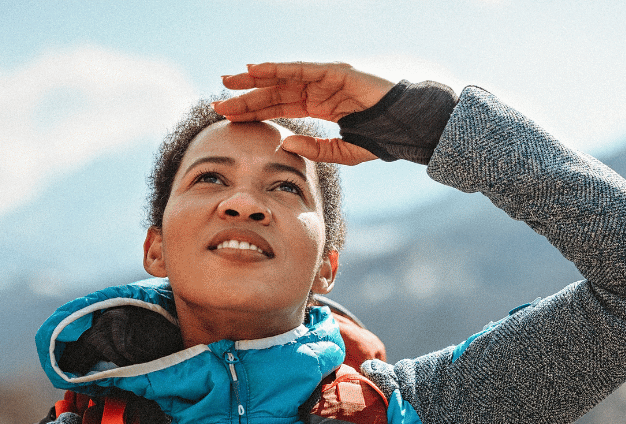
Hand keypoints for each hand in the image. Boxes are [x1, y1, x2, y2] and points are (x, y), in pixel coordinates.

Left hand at [214, 61, 395, 165]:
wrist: (407, 128)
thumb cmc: (381, 140)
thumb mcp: (342, 153)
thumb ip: (315, 151)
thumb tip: (285, 145)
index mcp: (320, 107)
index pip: (279, 108)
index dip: (254, 111)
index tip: (229, 117)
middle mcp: (319, 90)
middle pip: (275, 92)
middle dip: (247, 96)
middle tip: (218, 101)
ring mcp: (326, 79)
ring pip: (282, 78)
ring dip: (253, 79)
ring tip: (227, 81)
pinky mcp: (335, 71)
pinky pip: (299, 69)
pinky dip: (276, 69)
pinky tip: (254, 70)